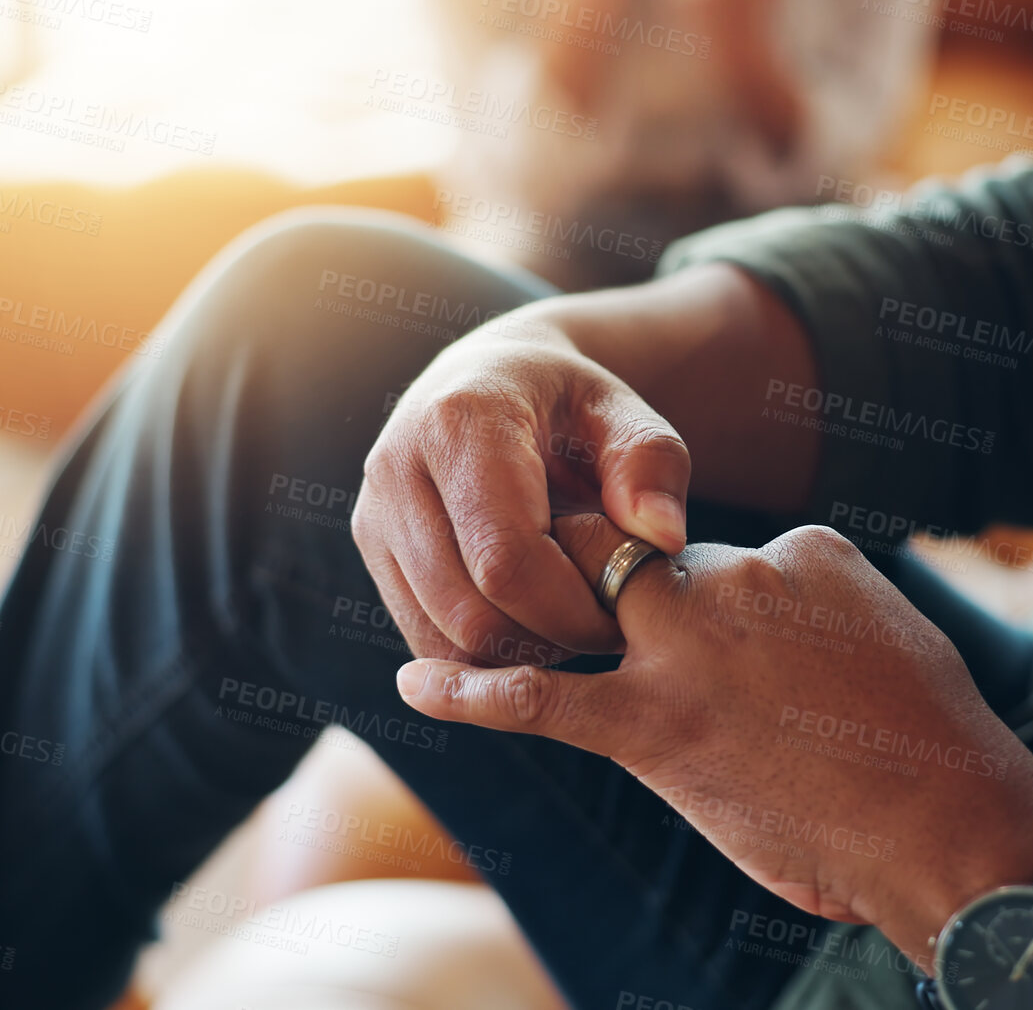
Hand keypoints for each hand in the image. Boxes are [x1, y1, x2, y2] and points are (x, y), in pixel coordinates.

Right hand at [351, 315, 691, 668]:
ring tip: (565, 617)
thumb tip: (661, 537)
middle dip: (547, 639)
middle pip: (468, 612)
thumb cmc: (567, 401)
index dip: (568, 609)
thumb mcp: (624, 411)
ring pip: (441, 639)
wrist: (491, 379)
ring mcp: (373, 514)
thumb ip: (652, 464)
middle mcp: (396, 469)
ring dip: (514, 652)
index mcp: (458, 425)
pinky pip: (424, 640)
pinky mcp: (371, 550)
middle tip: (600, 627)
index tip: (619, 615)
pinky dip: (481, 651)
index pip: (504, 558)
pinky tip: (527, 617)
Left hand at [394, 513, 1032, 955]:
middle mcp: (735, 580)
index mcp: (801, 549)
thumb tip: (767, 633)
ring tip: (512, 608)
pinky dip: (471, 690)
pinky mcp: (653, 726)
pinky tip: (417, 683)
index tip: (710, 630)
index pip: (716, 552)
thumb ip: (812, 613)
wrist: (948, 826)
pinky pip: (539, 699)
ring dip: (543, 605)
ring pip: (583, 599)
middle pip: (634, 554)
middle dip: (602, 566)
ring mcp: (687, 649)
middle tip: (583, 595)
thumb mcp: (887, 633)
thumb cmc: (936, 747)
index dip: (704, 594)